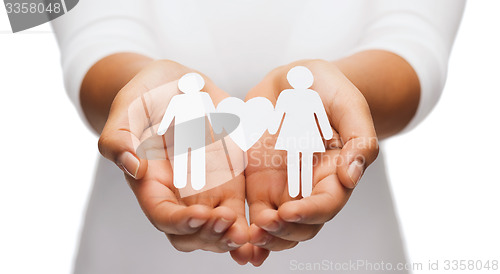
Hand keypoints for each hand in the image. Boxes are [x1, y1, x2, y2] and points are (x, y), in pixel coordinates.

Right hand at [98, 60, 250, 261]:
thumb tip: (134, 167)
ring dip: (231, 236)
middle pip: (190, 233)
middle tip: (228, 224)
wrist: (176, 83)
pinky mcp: (230, 179)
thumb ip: (119, 137)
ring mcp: (206, 188)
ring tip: (246, 234)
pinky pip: (241, 208)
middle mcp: (178, 192)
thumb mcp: (127, 107)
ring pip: (217, 228)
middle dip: (208, 236)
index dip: (180, 222)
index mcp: (151, 181)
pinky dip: (250, 223)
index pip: (162, 215)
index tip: (201, 215)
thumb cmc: (147, 95)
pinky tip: (264, 227)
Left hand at [244, 60, 378, 264]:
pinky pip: (251, 208)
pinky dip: (244, 225)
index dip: (309, 214)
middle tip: (263, 227)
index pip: (327, 204)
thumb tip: (352, 177)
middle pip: (301, 225)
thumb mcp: (349, 106)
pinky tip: (233, 231)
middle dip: (284, 232)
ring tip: (248, 236)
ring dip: (264, 237)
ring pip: (275, 225)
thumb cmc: (327, 89)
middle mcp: (309, 186)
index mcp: (334, 173)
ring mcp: (282, 184)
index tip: (288, 212)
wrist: (294, 80)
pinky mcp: (258, 179)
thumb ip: (359, 140)